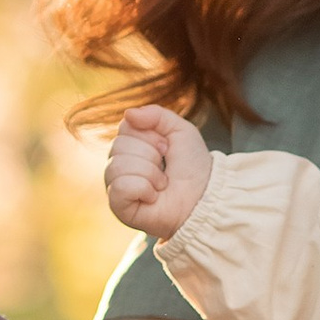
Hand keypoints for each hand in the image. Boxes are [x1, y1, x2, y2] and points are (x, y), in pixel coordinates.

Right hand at [105, 104, 212, 239]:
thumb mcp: (180, 130)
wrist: (204, 197)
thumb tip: (128, 113)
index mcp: (130, 145)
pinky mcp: (118, 206)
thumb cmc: (192, 166)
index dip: (151, 136)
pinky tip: (153, 196)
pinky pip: (120, 187)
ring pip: (118, 165)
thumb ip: (157, 114)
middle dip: (151, 155)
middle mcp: (118, 164)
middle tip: (165, 168)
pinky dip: (143, 188)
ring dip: (150, 173)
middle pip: (119, 145)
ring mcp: (116, 185)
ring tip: (162, 184)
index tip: (166, 148)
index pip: (125, 127)